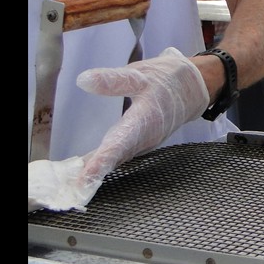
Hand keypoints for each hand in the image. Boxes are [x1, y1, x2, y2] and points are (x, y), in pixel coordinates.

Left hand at [74, 47, 210, 186]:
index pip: (117, 146)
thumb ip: (113, 80)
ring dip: (95, 172)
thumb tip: (84, 80)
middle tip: (69, 190)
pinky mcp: (141, 142)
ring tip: (71, 184)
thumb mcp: (141, 74)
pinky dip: (104, 163)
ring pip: (116, 160)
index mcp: (143, 121)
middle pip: (114, 160)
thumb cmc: (169, 80)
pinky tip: (89, 166)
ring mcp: (143, 142)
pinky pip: (120, 156)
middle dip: (91, 175)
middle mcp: (143, 138)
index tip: (83, 181)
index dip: (100, 164)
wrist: (194, 87)